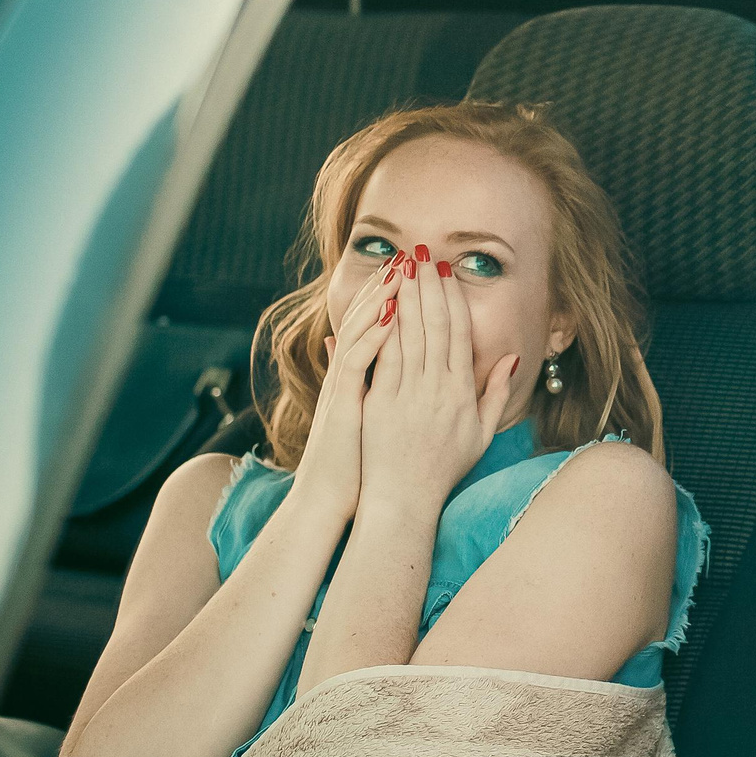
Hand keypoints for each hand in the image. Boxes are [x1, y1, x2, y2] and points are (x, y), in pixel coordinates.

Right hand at [287, 259, 403, 522]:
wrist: (332, 500)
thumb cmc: (360, 465)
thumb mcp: (376, 418)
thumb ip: (379, 385)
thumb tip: (384, 358)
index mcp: (367, 378)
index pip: (383, 327)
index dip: (400, 298)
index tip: (423, 273)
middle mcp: (353, 375)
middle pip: (371, 320)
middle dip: (392, 287)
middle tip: (413, 255)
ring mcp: (345, 387)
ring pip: (362, 332)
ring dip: (381, 300)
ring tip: (402, 271)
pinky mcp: (343, 403)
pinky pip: (357, 362)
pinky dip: (373, 337)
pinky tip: (390, 315)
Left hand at [358, 245, 518, 522]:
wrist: (404, 500)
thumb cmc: (443, 469)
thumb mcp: (481, 435)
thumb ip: (496, 394)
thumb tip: (509, 359)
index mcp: (462, 394)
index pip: (458, 334)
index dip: (452, 299)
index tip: (446, 272)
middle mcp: (437, 389)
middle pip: (434, 326)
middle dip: (428, 286)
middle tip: (422, 255)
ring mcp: (408, 394)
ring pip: (408, 335)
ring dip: (405, 297)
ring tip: (402, 267)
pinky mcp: (380, 401)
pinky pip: (384, 357)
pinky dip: (383, 328)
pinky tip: (380, 304)